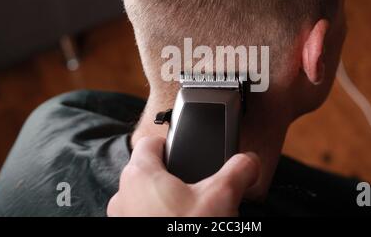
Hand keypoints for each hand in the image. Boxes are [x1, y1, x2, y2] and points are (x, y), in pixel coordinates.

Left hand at [107, 135, 259, 216]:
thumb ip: (239, 170)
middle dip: (172, 176)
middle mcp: (122, 196)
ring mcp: (121, 219)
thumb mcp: (223, 197)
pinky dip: (158, 217)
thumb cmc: (187, 231)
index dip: (169, 142)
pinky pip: (141, 217)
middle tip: (195, 185)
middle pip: (148, 171)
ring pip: (143, 197)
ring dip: (164, 200)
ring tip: (190, 210)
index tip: (184, 150)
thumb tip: (249, 161)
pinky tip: (181, 225)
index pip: (150, 142)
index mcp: (139, 175)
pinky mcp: (127, 234)